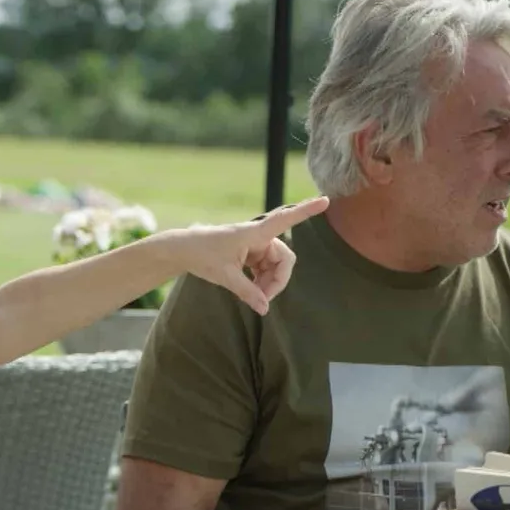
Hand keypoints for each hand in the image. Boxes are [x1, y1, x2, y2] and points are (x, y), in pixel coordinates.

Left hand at [178, 196, 329, 314]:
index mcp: (254, 233)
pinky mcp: (251, 252)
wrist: (183, 250)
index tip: (326, 200)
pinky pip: (266, 268)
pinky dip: (261, 281)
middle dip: (277, 281)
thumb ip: (247, 292)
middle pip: (283, 259)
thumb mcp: (224, 276)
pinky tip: (250, 290)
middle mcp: (258, 236)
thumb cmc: (202, 255)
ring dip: (268, 283)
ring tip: (252, 297)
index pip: (284, 219)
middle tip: (263, 300)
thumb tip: (265, 309)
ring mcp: (255, 244)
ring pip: (275, 266)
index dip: (306, 211)